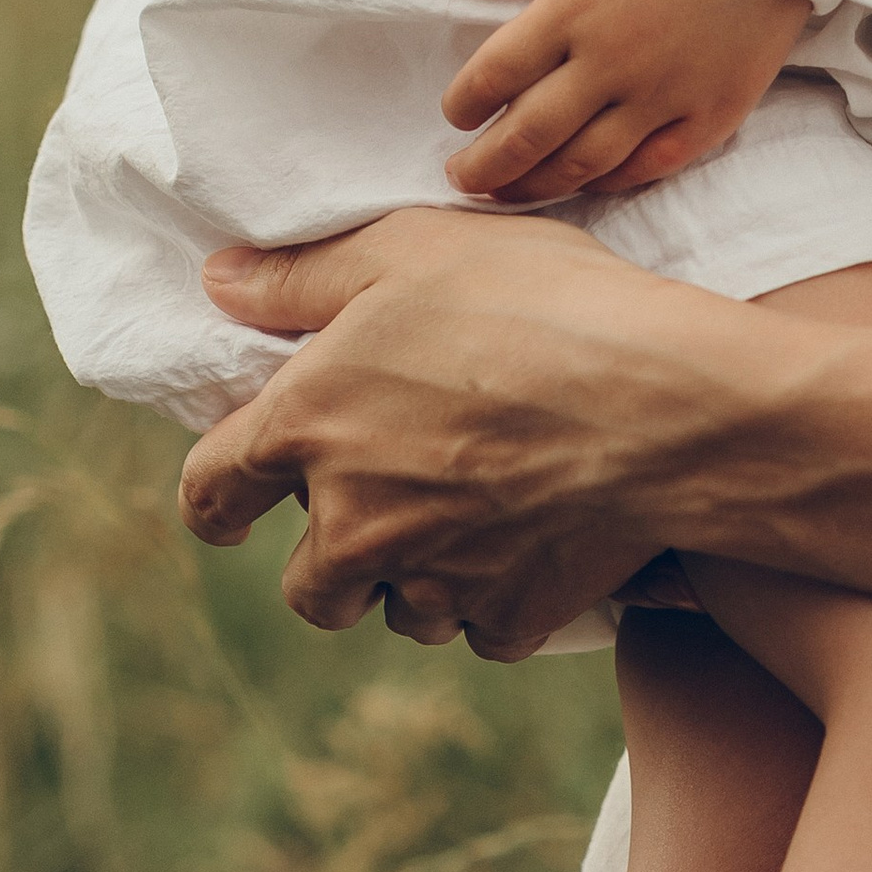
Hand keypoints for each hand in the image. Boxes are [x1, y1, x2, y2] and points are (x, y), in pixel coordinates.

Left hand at [181, 208, 745, 653]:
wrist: (662, 401)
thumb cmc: (533, 304)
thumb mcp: (411, 247)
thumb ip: (304, 274)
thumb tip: (218, 283)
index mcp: (306, 429)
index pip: (209, 492)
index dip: (215, 498)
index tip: (228, 505)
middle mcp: (351, 526)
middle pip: (306, 584)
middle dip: (331, 552)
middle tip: (384, 495)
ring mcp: (430, 583)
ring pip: (396, 608)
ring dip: (415, 575)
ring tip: (471, 508)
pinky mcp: (507, 617)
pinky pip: (481, 625)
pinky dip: (494, 593)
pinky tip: (532, 535)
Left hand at [437, 0, 811, 203]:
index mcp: (576, 9)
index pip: (497, 73)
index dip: (465, 102)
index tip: (454, 114)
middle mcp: (613, 62)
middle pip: (531, 133)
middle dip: (486, 165)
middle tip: (461, 179)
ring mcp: (663, 96)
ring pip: (585, 162)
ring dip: (538, 185)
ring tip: (509, 194)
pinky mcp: (709, 116)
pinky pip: (650, 167)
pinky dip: (611, 181)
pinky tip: (587, 182)